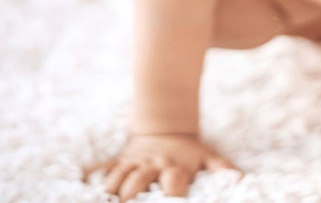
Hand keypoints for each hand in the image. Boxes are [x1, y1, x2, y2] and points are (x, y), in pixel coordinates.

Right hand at [81, 131, 242, 199]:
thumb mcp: (208, 157)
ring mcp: (133, 162)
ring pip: (117, 176)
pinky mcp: (119, 160)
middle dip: (131, 195)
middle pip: (139, 181)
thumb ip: (224, 169)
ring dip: (109, 189)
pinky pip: (101, 167)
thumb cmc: (189, 150)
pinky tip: (80, 183)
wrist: (166, 126)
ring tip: (104, 200)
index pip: (173, 185)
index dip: (172, 198)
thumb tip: (241, 180)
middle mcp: (152, 165)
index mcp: (175, 167)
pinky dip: (90, 175)